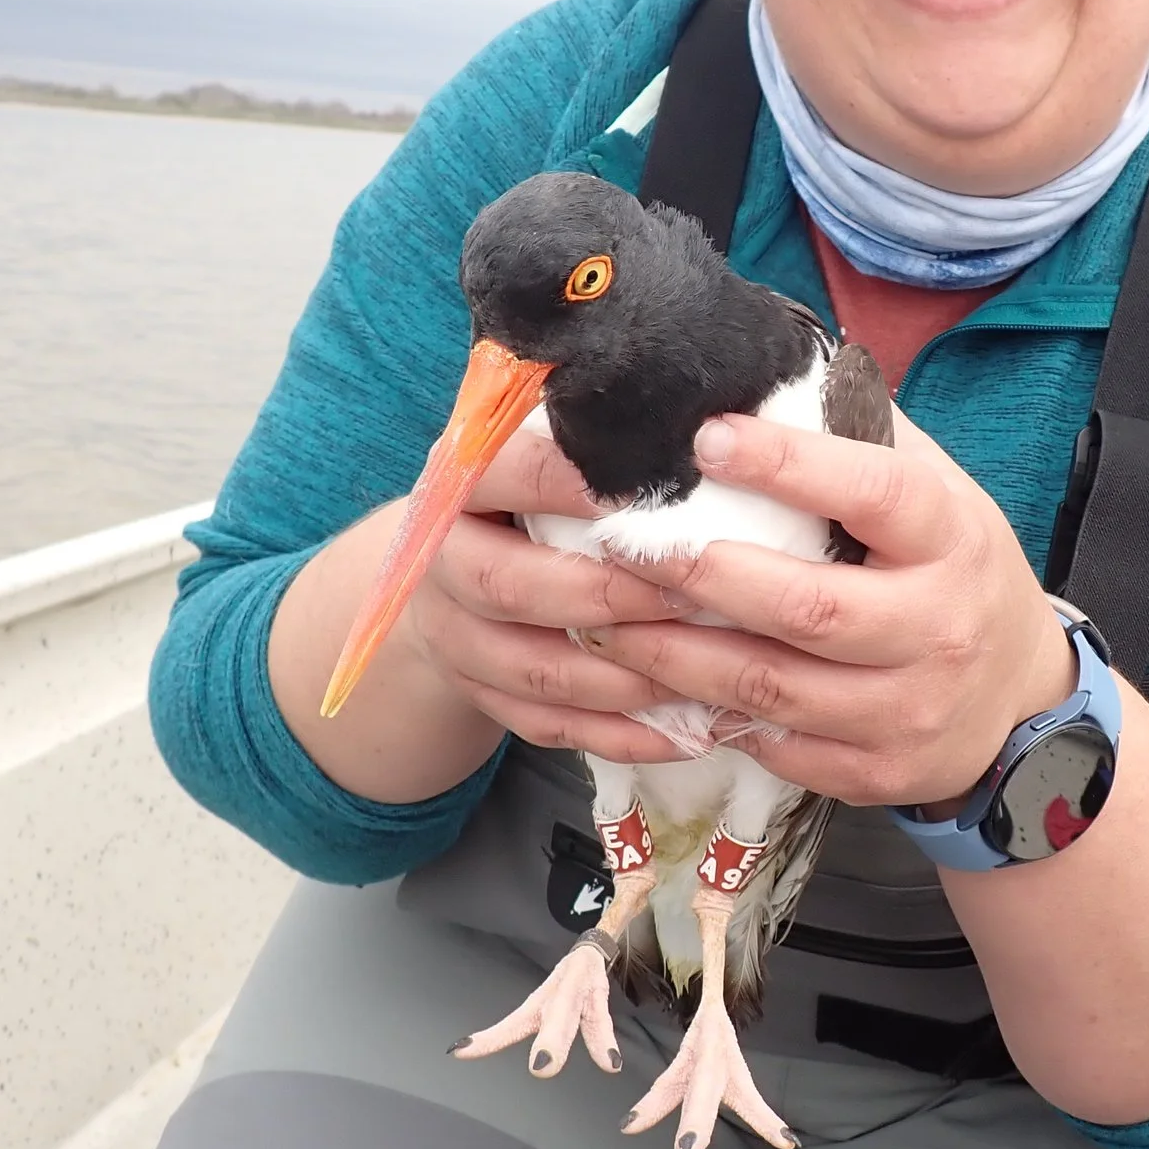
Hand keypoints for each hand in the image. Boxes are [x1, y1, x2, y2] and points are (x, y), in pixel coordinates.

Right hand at [387, 430, 694, 765]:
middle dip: (608, 596)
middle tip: (692, 593)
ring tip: (704, 670)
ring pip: (535, 670)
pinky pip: (549, 727)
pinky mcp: (481, 695)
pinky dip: (618, 735)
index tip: (655, 487)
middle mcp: (444, 561)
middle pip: (511, 588)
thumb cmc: (534, 489)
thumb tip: (705, 413)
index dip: (574, 485)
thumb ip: (596, 433)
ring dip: (624, 677)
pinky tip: (685, 733)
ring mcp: (456, 637)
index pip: (510, 475)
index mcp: (461, 482)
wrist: (454, 562)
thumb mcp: (545, 444)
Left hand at [575, 408, 1075, 807]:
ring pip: (772, 687)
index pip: (874, 493)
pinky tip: (654, 687)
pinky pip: (776, 745)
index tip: (706, 438)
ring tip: (605, 620)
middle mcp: (939, 626)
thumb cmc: (951, 567)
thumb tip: (761, 368)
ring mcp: (910, 708)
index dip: (790, 467)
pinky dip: (708, 716)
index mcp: (954, 537)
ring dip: (676, 656)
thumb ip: (861, 437)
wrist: (1019, 696)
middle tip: (621, 544)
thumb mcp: (937, 490)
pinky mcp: (880, 772)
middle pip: (807, 607)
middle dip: (701, 576)